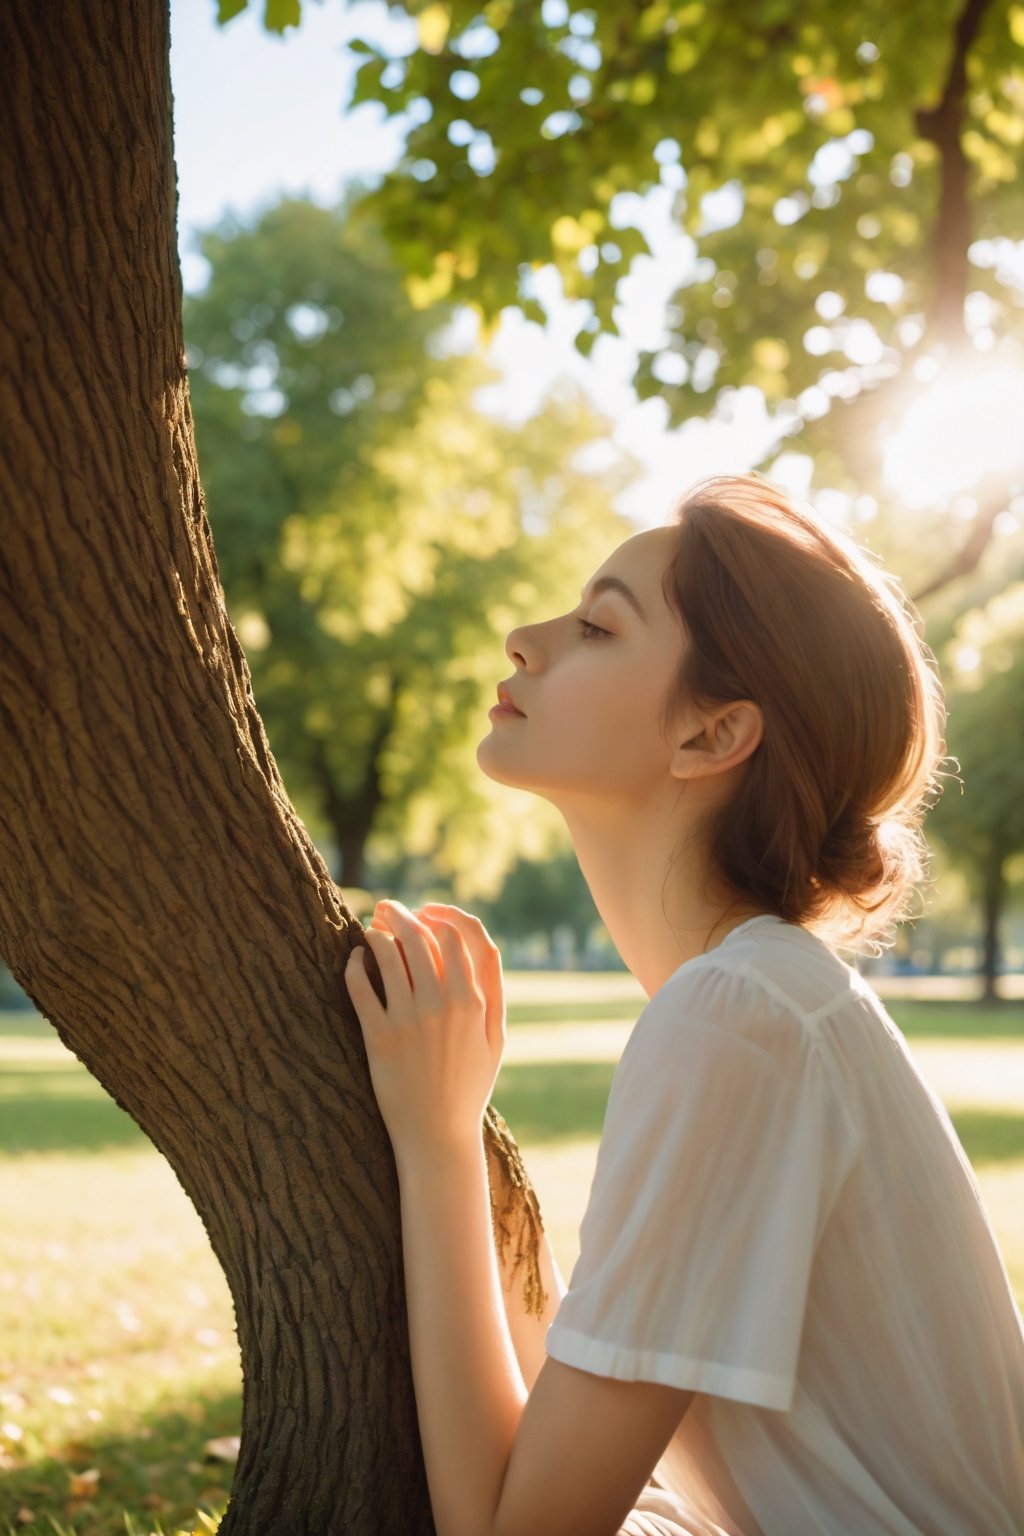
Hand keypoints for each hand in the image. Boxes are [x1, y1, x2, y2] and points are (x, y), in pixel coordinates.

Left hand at [345, 900, 506, 1161]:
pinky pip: (361, 985)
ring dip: (376, 932)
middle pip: (421, 936)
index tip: (427, 913)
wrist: (438, 1135)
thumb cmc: (468, 1085)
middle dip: (401, 914)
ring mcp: (410, 1020)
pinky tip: (354, 959)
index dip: (442, 915)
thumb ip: (492, 992)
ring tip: (369, 930)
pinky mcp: (380, 1037)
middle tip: (387, 909)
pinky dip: (354, 964)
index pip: (460, 935)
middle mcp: (444, 1004)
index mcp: (475, 1001)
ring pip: (389, 954)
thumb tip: (481, 946)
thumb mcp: (495, 1038)